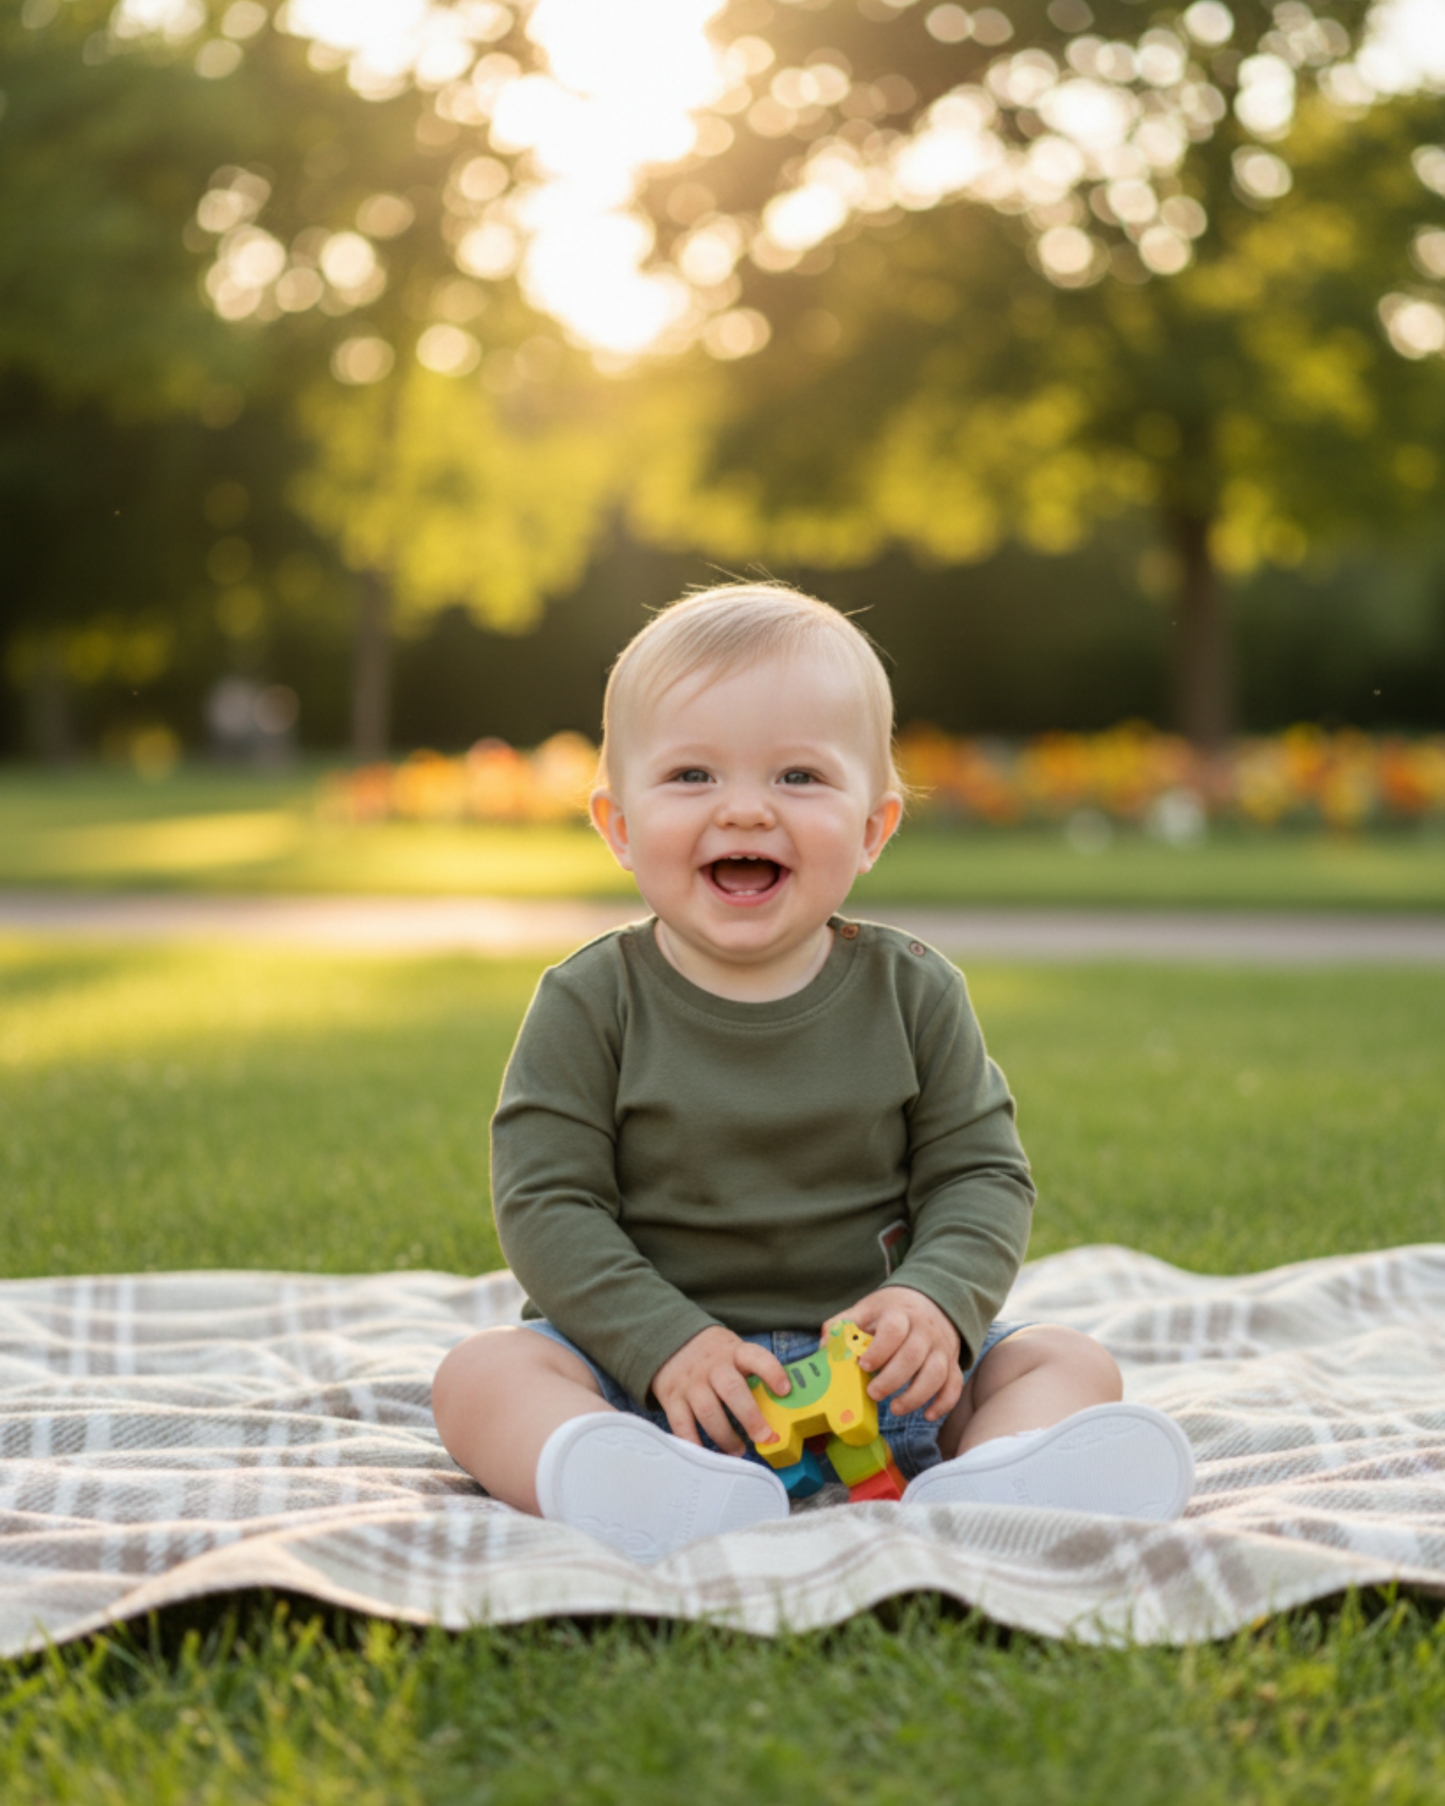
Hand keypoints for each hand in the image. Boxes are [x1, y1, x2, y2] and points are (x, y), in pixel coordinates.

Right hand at [651, 1326, 792, 1454]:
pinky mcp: (671, 1397)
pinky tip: (707, 1455)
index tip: (784, 1391)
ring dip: (726, 1437)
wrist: (670, 1339)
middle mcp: (712, 1366)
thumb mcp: (734, 1351)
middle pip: (732, 1390)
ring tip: (738, 1451)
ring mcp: (691, 1382)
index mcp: (734, 1352)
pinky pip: (681, 1425)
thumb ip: (753, 1372)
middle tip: (764, 1438)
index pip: (756, 1357)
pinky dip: (694, 1444)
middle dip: (751, 1417)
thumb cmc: (714, 1354)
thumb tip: (782, 1405)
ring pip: (709, 1412)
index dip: (772, 1373)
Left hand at [824, 1287, 962, 1422]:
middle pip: (912, 1356)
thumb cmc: (892, 1310)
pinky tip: (928, 1415)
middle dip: (891, 1380)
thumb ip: (844, 1324)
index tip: (863, 1365)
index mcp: (900, 1314)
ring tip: (895, 1408)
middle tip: (873, 1393)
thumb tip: (825, 1347)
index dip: (878, 1350)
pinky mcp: (952, 1362)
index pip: (893, 1330)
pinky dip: (944, 1403)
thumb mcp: (867, 1308)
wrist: (931, 1299)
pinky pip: (954, 1385)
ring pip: (936, 1374)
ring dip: (915, 1396)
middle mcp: (924, 1330)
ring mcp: (941, 1347)